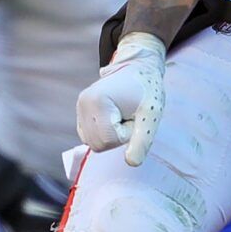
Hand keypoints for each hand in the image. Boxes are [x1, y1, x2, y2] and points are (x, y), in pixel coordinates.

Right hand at [74, 32, 166, 165]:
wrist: (138, 68)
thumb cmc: (147, 90)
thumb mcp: (151, 115)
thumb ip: (142, 141)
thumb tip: (132, 163)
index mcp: (98, 101)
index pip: (110, 139)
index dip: (127, 133)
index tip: (135, 115)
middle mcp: (83, 104)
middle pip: (98, 144)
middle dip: (118, 135)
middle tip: (129, 116)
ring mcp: (79, 107)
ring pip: (93, 143)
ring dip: (111, 135)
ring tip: (123, 115)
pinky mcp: (80, 112)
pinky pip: (91, 137)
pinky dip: (104, 133)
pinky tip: (114, 117)